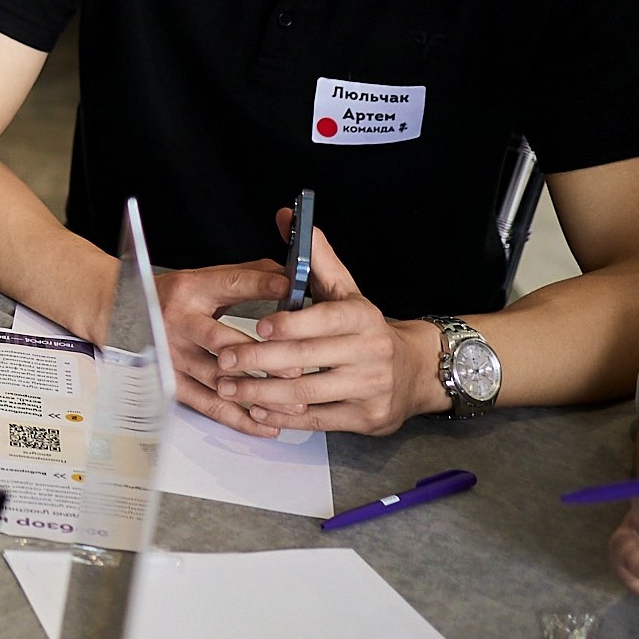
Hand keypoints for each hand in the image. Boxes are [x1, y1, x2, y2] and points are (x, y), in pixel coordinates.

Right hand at [154, 259, 289, 437]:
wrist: (118, 312)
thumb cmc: (169, 297)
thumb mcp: (201, 279)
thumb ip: (245, 277)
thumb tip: (290, 277)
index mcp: (190, 289)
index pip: (229, 283)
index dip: (260, 285)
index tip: (290, 288)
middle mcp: (178, 321)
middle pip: (221, 341)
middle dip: (261, 357)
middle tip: (296, 367)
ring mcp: (172, 354)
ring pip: (218, 380)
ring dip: (258, 394)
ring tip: (292, 403)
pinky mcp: (170, 381)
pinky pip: (208, 405)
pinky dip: (238, 418)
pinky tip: (265, 423)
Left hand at [205, 218, 445, 435]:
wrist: (414, 371)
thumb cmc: (364, 328)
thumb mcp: (346, 291)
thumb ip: (315, 259)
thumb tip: (286, 217)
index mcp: (362, 317)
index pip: (325, 319)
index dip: (291, 325)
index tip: (259, 327)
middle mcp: (371, 352)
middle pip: (308, 359)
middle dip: (260, 362)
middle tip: (224, 361)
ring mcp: (371, 388)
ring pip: (308, 393)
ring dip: (263, 394)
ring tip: (229, 388)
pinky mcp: (367, 418)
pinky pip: (318, 421)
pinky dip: (284, 418)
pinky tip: (258, 411)